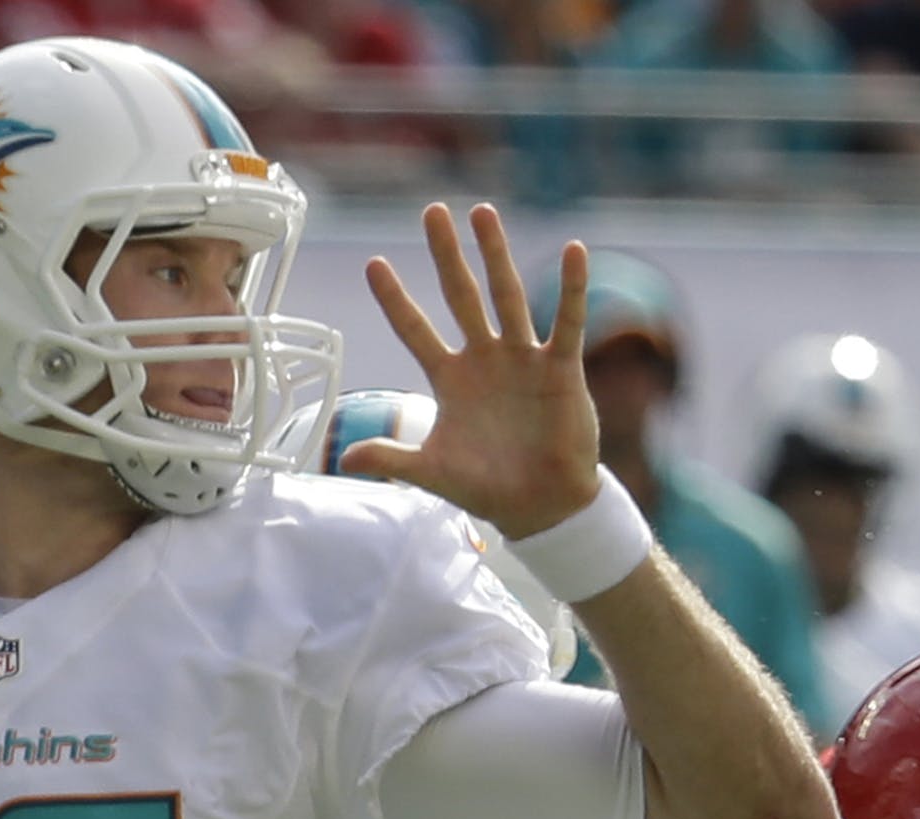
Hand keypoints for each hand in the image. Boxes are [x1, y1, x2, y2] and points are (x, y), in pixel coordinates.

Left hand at [340, 203, 598, 538]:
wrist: (540, 506)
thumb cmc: (486, 486)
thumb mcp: (432, 471)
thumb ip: (392, 460)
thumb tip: (344, 458)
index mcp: (449, 378)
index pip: (414, 330)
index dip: (395, 300)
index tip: (374, 263)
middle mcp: (483, 359)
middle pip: (459, 295)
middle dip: (447, 254)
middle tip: (433, 211)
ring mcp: (522, 359)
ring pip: (507, 296)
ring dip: (495, 255)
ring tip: (484, 213)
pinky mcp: (560, 369)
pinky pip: (568, 322)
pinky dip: (572, 288)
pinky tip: (575, 250)